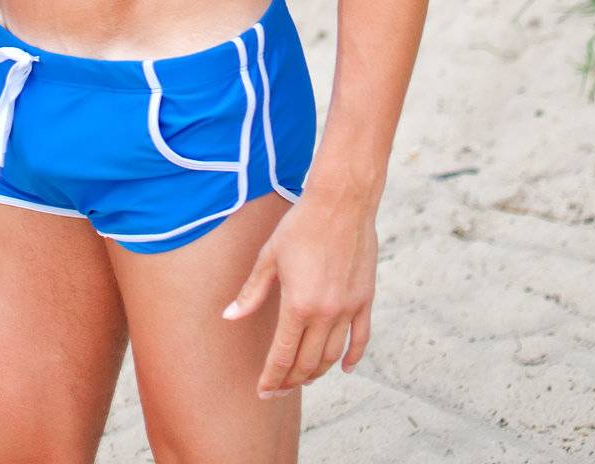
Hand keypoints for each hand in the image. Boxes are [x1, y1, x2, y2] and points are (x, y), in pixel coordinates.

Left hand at [221, 187, 376, 396]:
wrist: (341, 203)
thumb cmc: (300, 225)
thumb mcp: (269, 256)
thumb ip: (252, 292)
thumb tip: (229, 317)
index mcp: (297, 304)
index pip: (282, 356)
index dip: (271, 377)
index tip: (263, 391)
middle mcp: (325, 313)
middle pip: (307, 363)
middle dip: (291, 381)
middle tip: (279, 388)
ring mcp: (348, 309)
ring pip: (332, 356)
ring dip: (317, 372)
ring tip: (303, 377)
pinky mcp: (365, 300)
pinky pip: (360, 339)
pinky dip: (352, 358)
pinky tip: (343, 368)